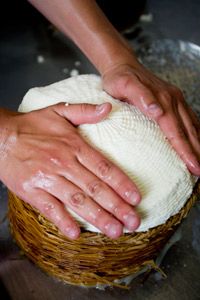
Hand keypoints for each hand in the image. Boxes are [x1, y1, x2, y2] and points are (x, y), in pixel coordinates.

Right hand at [0, 103, 140, 238]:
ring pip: (78, 201)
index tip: (136, 198)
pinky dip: (63, 221)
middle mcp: (64, 163)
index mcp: (74, 145)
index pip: (104, 167)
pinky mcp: (32, 191)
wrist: (0, 136)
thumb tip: (108, 107)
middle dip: (117, 207)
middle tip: (133, 222)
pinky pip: (50, 209)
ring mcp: (48, 179)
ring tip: (115, 231)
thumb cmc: (32, 125)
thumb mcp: (59, 111)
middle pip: (95, 188)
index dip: (122, 183)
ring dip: (98, 217)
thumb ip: (85, 110)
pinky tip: (76, 233)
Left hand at [102, 62, 199, 175]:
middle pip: (188, 131)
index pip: (176, 131)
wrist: (122, 65)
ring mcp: (176, 99)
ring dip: (198, 144)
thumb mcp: (124, 85)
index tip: (193, 166)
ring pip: (192, 125)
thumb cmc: (119, 79)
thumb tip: (157, 110)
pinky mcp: (175, 100)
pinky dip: (195, 132)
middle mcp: (173, 100)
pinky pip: (189, 118)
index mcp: (163, 100)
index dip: (185, 150)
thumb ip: (141, 96)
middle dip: (195, 152)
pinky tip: (197, 141)